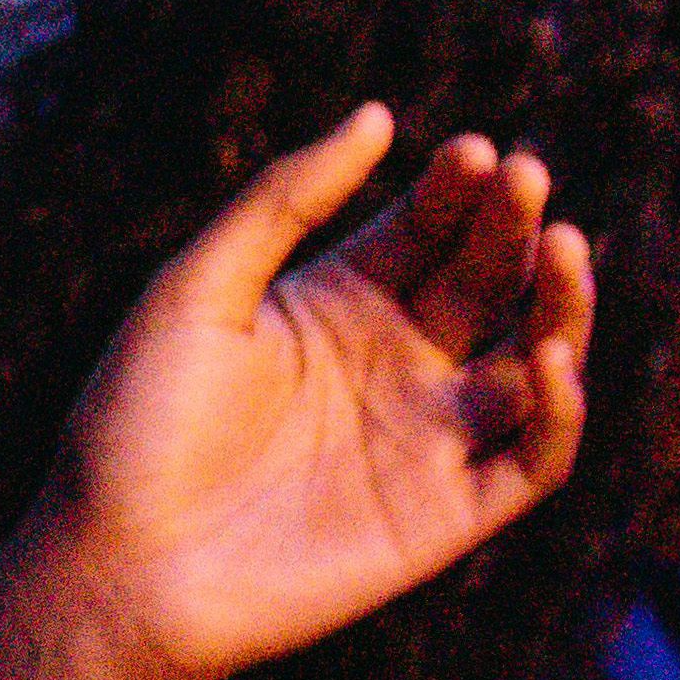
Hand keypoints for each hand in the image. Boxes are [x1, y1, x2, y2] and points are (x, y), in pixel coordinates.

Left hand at [0, 106, 595, 679]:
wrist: (117, 566)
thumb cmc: (135, 425)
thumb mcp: (197, 289)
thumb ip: (283, 200)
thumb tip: (377, 113)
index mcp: (334, 304)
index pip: (426, 228)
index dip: (457, 188)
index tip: (468, 151)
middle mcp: (392, 363)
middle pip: (486, 279)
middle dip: (513, 224)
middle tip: (525, 176)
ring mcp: (425, 438)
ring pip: (535, 359)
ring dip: (562, 302)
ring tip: (562, 246)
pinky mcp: (447, 515)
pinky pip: (534, 458)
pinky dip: (560, 408)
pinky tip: (547, 354)